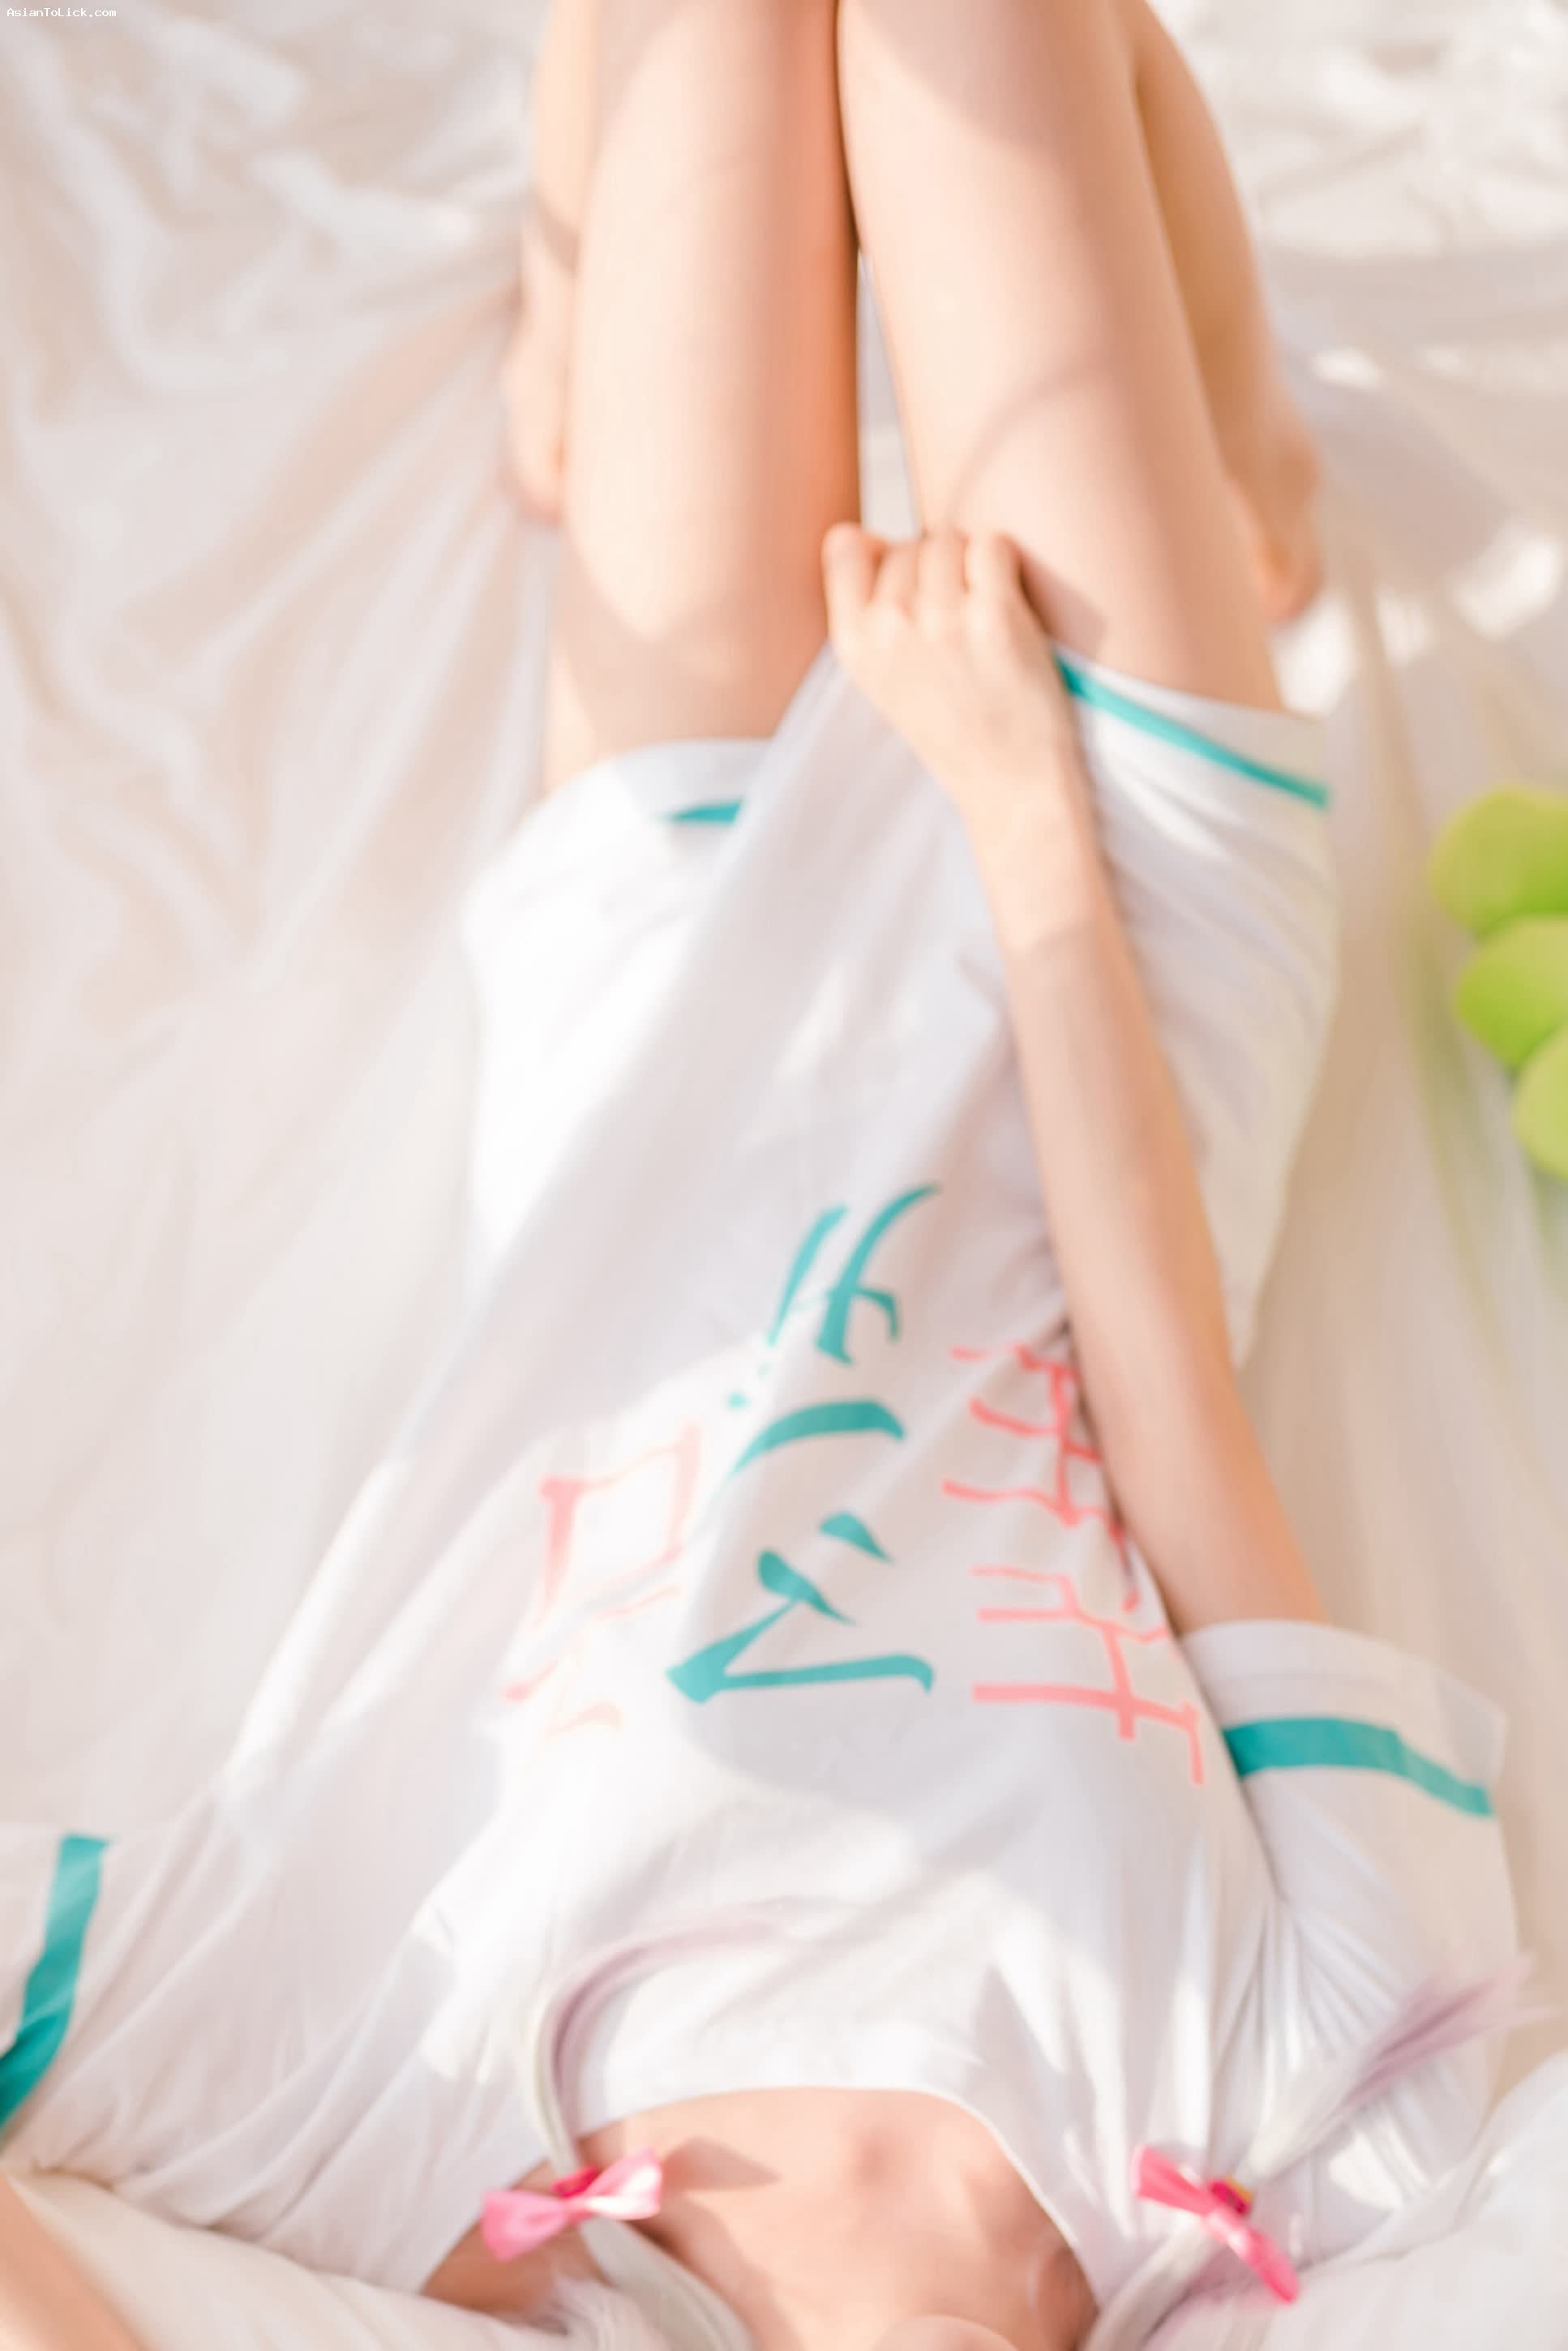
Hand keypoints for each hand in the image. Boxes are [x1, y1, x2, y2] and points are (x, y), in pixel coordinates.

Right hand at [821, 524, 1083, 841]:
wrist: (1010, 786)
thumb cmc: (954, 730)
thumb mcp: (883, 681)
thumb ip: (867, 612)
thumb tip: (868, 534)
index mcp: (853, 645)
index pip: (845, 544)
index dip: (882, 552)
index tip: (909, 588)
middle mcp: (889, 628)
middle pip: (909, 541)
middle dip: (937, 567)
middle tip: (960, 623)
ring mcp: (941, 620)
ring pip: (951, 539)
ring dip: (973, 566)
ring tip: (984, 619)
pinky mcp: (995, 616)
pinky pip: (993, 545)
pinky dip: (1006, 566)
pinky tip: (1009, 608)